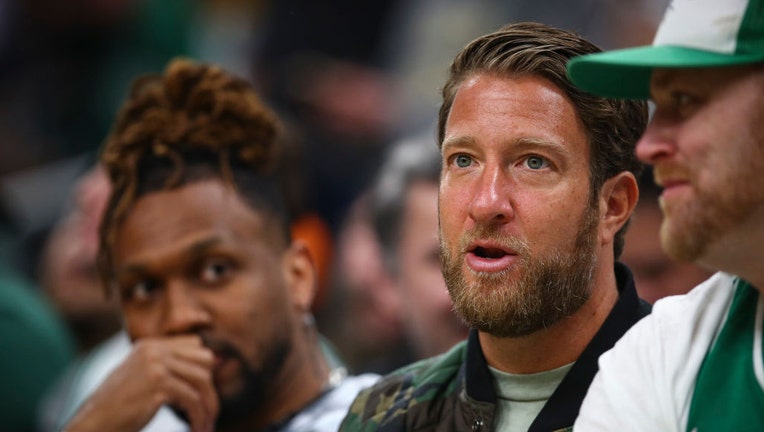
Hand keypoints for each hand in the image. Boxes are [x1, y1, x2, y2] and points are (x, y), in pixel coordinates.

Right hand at [63, 335, 218, 431]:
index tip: (204, 394)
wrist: (93, 424)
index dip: (204, 369)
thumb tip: (213, 361)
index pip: (195, 345)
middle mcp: (153, 350)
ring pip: (203, 380)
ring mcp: (155, 366)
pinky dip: (199, 417)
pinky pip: (193, 400)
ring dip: (209, 407)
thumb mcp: (142, 377)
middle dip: (210, 387)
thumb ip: (168, 367)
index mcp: (149, 345)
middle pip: (205, 359)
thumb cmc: (117, 407)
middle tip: (208, 411)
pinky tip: (197, 429)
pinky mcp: (157, 385)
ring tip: (206, 425)